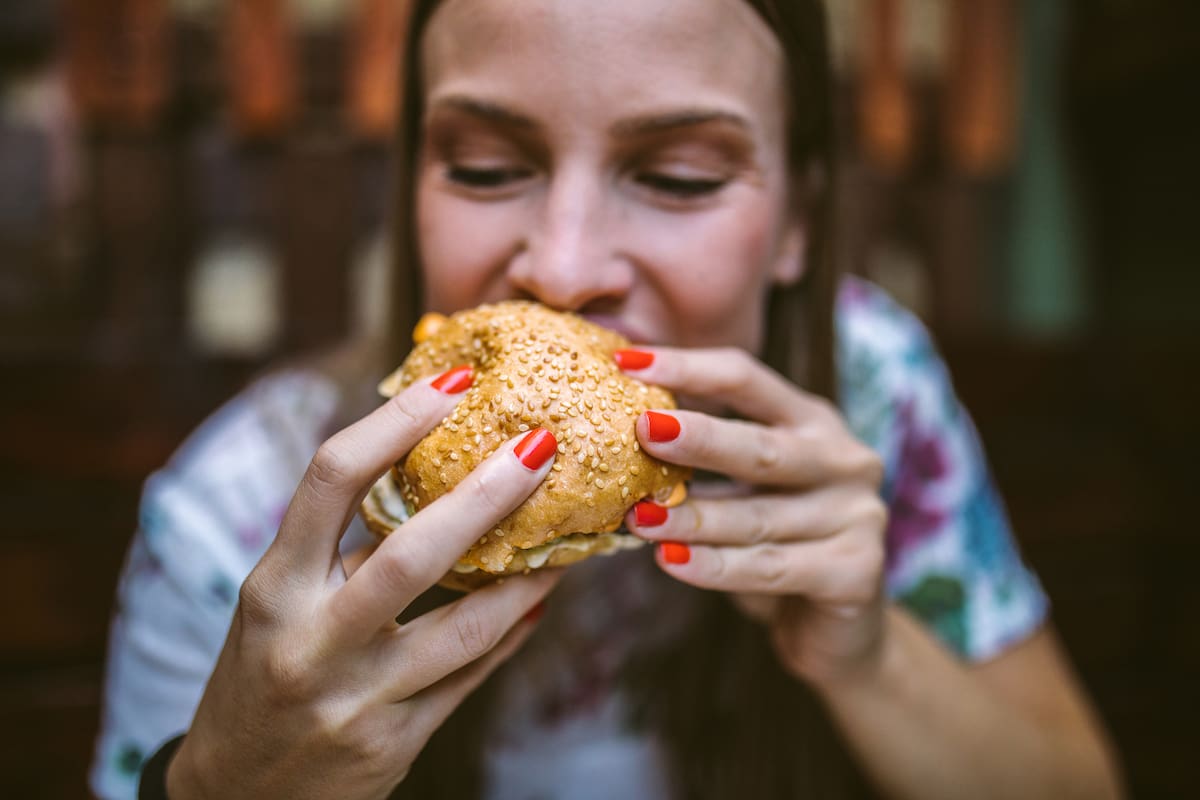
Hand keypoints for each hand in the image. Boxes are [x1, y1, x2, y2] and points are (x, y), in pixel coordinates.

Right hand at [167, 368, 560, 799]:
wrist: (237, 795)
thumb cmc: (260, 674)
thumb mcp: (277, 602)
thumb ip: (338, 545)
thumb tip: (428, 468)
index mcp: (274, 587)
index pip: (330, 481)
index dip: (394, 422)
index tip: (451, 382)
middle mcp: (311, 641)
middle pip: (411, 554)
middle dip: (485, 495)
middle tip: (540, 445)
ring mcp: (357, 698)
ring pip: (464, 628)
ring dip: (526, 577)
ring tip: (567, 537)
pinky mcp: (394, 744)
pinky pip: (472, 677)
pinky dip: (512, 631)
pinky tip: (539, 598)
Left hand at [617, 347, 888, 689]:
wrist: (836, 628)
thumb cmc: (774, 543)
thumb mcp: (744, 488)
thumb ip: (702, 456)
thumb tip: (611, 422)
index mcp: (811, 421)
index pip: (746, 379)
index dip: (688, 367)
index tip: (626, 361)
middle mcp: (843, 459)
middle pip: (760, 446)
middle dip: (699, 438)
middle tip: (642, 429)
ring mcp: (857, 515)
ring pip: (757, 517)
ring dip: (692, 518)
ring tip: (636, 518)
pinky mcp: (855, 572)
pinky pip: (770, 568)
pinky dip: (716, 567)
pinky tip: (670, 562)